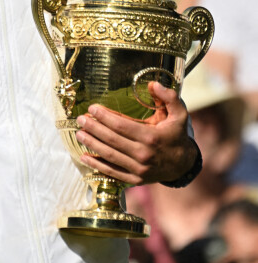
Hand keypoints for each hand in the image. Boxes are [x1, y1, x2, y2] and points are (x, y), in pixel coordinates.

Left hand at [75, 82, 197, 185]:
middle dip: (93, 128)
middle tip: (80, 120)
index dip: (104, 117)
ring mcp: (139, 169)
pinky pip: (113, 172)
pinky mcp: (135, 179)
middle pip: (112, 140)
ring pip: (109, 155)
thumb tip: (153, 83)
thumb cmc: (177, 135)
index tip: (91, 108)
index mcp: (152, 137)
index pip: (121, 125)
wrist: (183, 165)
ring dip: (91, 144)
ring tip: (79, 134)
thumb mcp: (179, 114)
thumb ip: (168, 97)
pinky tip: (84, 157)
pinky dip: (97, 165)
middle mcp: (143, 154)